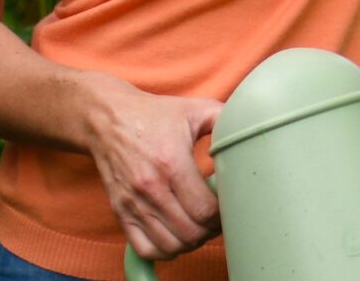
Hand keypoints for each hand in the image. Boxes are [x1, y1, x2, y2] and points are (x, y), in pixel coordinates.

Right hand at [79, 73, 223, 260]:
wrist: (106, 119)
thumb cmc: (154, 114)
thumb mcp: (195, 109)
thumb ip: (226, 119)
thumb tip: (253, 126)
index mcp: (172, 163)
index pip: (205, 211)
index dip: (223, 216)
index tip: (229, 206)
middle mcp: (150, 188)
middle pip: (190, 233)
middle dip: (210, 231)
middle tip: (217, 218)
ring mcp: (132, 203)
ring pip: (170, 246)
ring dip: (191, 243)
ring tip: (199, 226)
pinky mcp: (120, 212)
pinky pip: (145, 248)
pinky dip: (165, 250)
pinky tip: (176, 235)